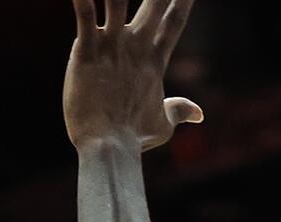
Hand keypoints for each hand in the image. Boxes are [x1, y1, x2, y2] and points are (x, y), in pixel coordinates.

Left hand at [64, 0, 202, 151]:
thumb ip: (179, 110)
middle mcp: (137, 46)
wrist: (109, 147)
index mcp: (155, 59)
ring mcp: (113, 46)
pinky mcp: (87, 52)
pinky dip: (81, 0)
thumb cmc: (134, 138)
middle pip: (155, 1)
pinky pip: (84, 17)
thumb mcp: (163, 124)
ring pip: (118, 1)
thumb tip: (199, 113)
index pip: (175, 19)